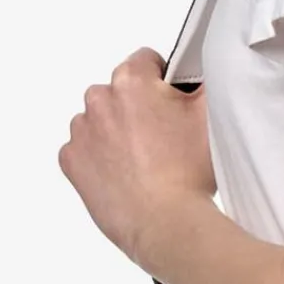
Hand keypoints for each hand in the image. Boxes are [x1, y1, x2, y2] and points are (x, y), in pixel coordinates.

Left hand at [59, 47, 213, 276]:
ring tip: (145, 159)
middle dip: (139, 107)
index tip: (174, 104)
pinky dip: (100, 157)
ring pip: (100, 119)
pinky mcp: (72, 162)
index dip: (165, 81)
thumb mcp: (211, 114)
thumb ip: (203, 82)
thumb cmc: (188, 171)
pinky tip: (125, 173)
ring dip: (117, 131)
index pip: (146, 60)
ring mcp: (81, 132)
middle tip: (164, 137)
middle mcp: (99, 100)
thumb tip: (197, 75)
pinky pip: (84, 149)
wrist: (165, 222)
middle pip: (121, 91)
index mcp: (131, 81)